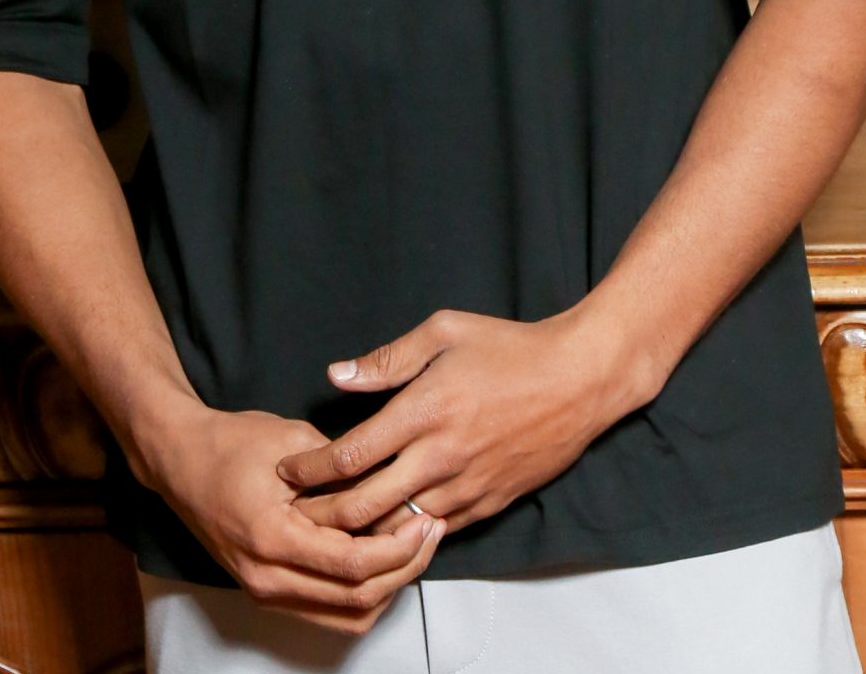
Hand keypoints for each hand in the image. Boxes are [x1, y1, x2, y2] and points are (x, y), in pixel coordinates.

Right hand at [145, 403, 447, 635]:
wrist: (180, 460)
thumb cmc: (232, 442)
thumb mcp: (292, 441)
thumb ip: (341, 471)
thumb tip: (392, 490)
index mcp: (273, 538)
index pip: (353, 565)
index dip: (399, 549)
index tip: (426, 520)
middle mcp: (268, 578)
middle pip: (357, 599)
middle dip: (404, 569)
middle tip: (432, 533)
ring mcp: (265, 592)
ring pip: (347, 616)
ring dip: (388, 586)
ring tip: (414, 547)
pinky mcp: (267, 592)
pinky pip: (328, 612)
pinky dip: (362, 595)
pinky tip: (382, 559)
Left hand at [274, 305, 651, 538]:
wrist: (578, 379)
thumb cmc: (509, 347)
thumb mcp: (444, 331)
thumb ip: (388, 358)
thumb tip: (336, 376)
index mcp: (423, 410)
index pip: (351, 454)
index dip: (310, 470)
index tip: (286, 472)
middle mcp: (441, 455)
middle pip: (365, 506)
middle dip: (322, 515)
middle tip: (295, 514)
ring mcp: (467, 485)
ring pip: (398, 527)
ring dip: (360, 532)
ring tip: (330, 528)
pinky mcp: (490, 502)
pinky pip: (437, 531)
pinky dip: (405, 535)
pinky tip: (386, 529)